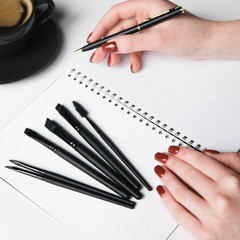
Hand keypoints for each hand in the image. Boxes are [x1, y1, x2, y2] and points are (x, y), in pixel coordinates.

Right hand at [88, 0, 215, 71]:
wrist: (205, 44)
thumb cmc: (190, 34)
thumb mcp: (156, 38)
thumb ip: (131, 42)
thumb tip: (111, 45)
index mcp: (146, 5)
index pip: (116, 14)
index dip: (101, 27)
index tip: (93, 40)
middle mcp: (145, 14)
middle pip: (118, 28)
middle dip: (108, 44)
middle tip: (97, 56)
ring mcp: (147, 27)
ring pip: (126, 39)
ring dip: (119, 52)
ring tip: (113, 63)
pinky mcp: (151, 38)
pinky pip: (135, 46)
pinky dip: (132, 56)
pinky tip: (134, 64)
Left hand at [154, 146, 239, 239]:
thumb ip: (231, 162)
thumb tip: (207, 154)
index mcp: (233, 183)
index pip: (200, 161)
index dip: (183, 153)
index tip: (174, 150)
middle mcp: (221, 199)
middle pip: (187, 173)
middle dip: (171, 162)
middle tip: (162, 157)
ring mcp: (211, 217)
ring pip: (179, 191)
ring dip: (166, 177)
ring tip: (160, 170)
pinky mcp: (204, 234)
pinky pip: (178, 213)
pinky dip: (166, 199)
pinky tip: (162, 190)